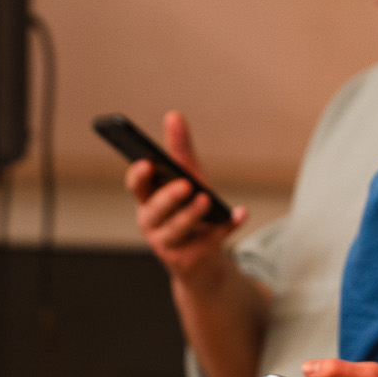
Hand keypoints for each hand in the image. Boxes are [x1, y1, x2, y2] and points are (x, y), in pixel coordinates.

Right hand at [125, 111, 248, 288]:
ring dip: (191, 215)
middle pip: (154, 210)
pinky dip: (226, 227)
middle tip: (186, 184)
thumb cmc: (191, 212)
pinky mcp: (188, 260)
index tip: (146, 163)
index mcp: (147, 200)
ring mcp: (167, 244)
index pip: (136, 187)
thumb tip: (173, 115)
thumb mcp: (188, 178)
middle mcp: (151, 223)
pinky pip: (208, 242)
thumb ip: (179, 150)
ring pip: (176, 229)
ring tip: (206, 199)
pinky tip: (241, 213)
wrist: (202, 260)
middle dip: (168, 197)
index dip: (138, 177)